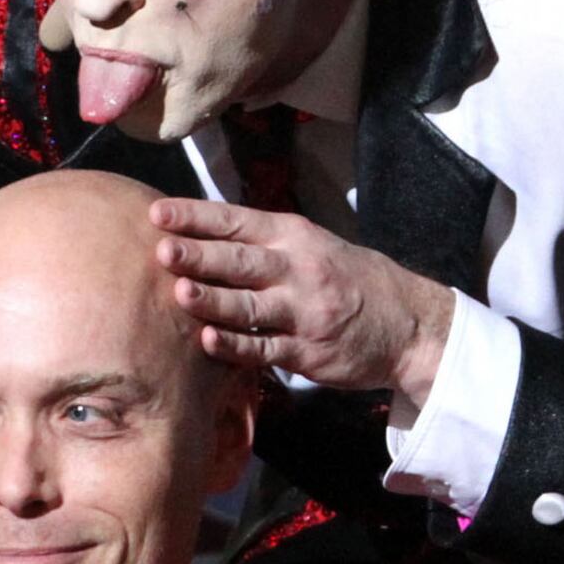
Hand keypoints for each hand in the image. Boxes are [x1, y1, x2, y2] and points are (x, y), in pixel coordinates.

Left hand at [147, 199, 454, 406]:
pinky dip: (236, 346)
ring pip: (249, 306)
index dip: (196, 217)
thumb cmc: (347, 278)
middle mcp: (298, 269)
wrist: (406, 321)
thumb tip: (197, 231)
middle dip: (199, 255)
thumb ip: (261, 241)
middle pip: (240, 260)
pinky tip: (209, 342)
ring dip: (214, 301)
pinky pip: (264, 349)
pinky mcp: (307, 351)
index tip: (158, 212)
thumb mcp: (312, 244)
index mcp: (294, 236)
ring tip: (180, 294)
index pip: (236, 221)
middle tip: (161, 249)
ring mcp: (303, 312)